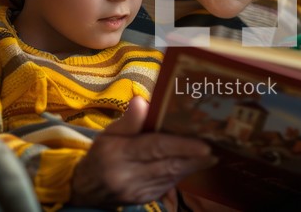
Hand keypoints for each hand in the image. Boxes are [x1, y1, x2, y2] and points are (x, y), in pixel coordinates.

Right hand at [69, 97, 215, 207]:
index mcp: (118, 154)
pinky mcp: (145, 199)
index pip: (155, 148)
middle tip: (214, 149)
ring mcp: (138, 191)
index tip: (203, 144)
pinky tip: (193, 164)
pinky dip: (181, 173)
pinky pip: (168, 184)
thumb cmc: (100, 156)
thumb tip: (142, 100)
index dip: (181, 146)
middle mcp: (129, 176)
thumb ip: (128, 120)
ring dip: (192, 166)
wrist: (86, 189)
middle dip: (194, 158)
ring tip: (210, 155)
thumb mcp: (107, 134)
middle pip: (168, 165)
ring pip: (171, 176)